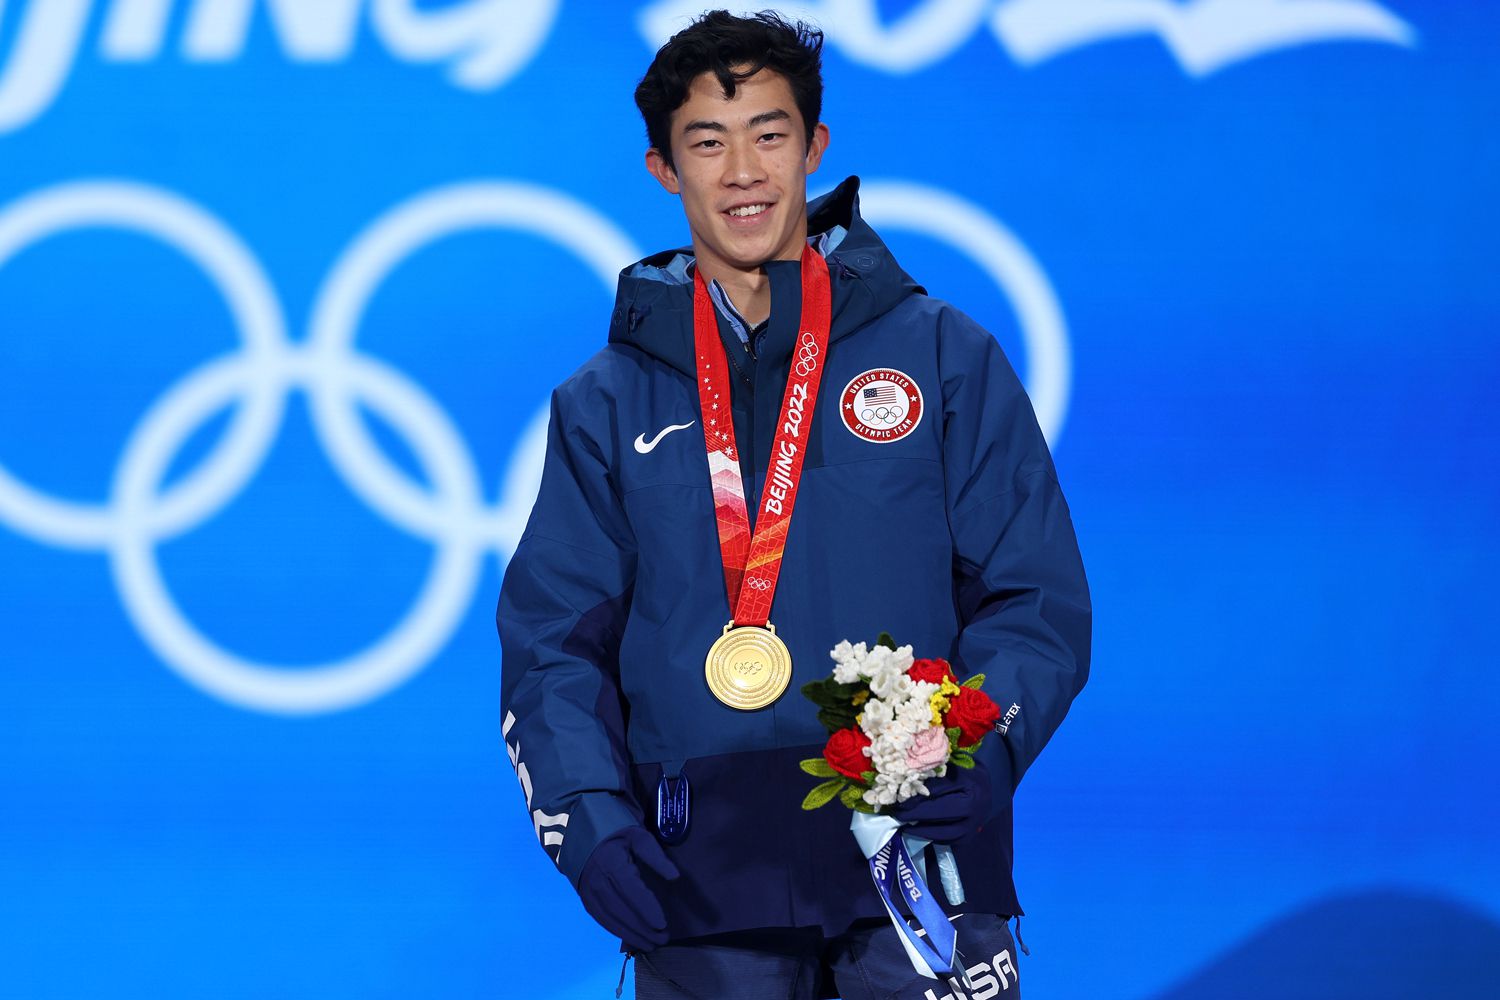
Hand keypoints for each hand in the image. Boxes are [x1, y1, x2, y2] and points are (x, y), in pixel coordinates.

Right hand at [577, 825, 679, 951]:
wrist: (580, 831)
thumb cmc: (614, 831)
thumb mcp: (637, 835)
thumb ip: (655, 856)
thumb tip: (674, 877)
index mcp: (611, 863)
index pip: (632, 891)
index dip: (647, 909)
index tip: (662, 923)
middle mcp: (598, 881)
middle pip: (622, 910)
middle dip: (643, 927)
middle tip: (663, 938)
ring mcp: (589, 892)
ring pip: (612, 919)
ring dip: (632, 934)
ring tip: (651, 944)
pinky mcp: (586, 899)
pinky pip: (602, 919)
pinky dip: (617, 931)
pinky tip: (631, 938)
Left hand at [890, 760, 991, 843]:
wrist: (987, 788)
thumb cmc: (962, 772)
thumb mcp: (950, 765)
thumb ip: (932, 771)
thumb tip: (904, 780)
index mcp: (968, 780)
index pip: (938, 789)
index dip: (916, 794)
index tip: (898, 797)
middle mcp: (975, 803)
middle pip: (941, 810)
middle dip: (916, 813)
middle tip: (898, 813)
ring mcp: (974, 822)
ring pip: (944, 830)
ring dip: (921, 829)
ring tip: (904, 825)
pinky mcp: (970, 835)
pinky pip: (948, 840)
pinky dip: (931, 836)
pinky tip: (917, 831)